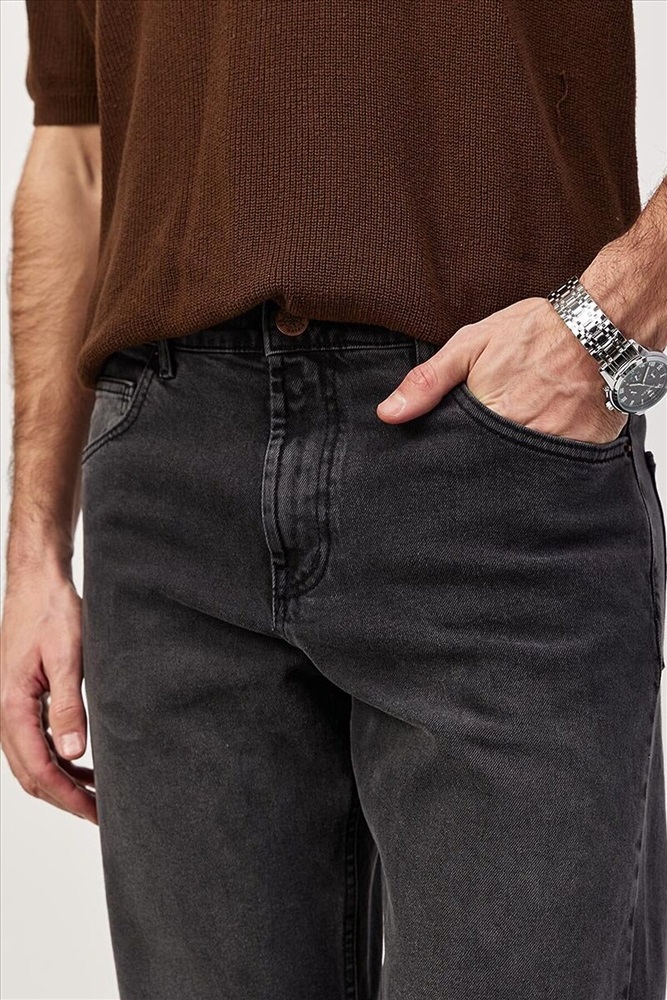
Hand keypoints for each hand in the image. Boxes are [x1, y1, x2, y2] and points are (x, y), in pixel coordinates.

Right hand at [0, 571, 96, 823]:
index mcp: (12, 706)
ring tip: (97, 796)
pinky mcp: (21, 698)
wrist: (38, 582)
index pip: (39, 770)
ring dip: (62, 782)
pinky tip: (82, 763)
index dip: (68, 798)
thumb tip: (72, 754)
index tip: (96, 813)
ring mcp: (10, 707)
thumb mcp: (68, 657)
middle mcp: (5, 712)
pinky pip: (34, 741)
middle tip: (101, 814)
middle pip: (31, 774)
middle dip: (65, 799)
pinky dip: (57, 759)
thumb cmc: (52, 612)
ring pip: (32, 761)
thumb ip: (69, 706)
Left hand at [377, 296, 628, 443]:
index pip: (458, 455)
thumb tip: (388, 414)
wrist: (601, 324)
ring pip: (525, 472)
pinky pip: (562, 468)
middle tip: (497, 431)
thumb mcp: (470, 346)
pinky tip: (553, 435)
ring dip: (519, 462)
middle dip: (486, 460)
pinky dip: (554, 459)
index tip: (458, 446)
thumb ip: (428, 382)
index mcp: (488, 416)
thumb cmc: (535, 331)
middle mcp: (520, 438)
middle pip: (490, 468)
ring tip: (525, 430)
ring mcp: (556, 447)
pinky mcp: (586, 451)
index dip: (455, 454)